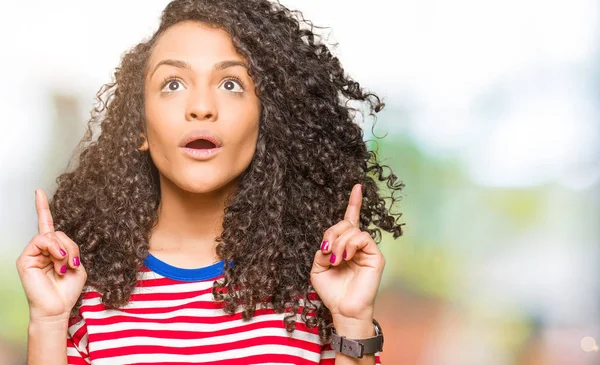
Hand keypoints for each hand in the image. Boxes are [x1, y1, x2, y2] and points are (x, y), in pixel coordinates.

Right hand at [16, 189, 86, 320]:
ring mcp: (32, 253)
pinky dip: (54, 248)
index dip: (42, 207)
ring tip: (65, 266)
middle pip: (58, 232)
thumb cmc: (67, 290)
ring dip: (64, 249)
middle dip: (71, 245)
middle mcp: (40, 249)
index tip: (39, 191)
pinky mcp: (25, 258)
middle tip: (74, 262)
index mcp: (53, 249)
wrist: (58, 307)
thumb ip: (70, 248)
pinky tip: (58, 261)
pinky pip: (41, 240)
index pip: (47, 224)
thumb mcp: (77, 264)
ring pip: (51, 235)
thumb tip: (57, 241)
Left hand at [310, 184, 384, 325]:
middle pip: (345, 222)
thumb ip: (322, 250)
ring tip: (336, 259)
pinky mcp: (376, 256)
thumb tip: (330, 242)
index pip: (350, 219)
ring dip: (339, 242)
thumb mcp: (318, 268)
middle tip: (327, 252)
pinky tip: (345, 256)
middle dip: (331, 233)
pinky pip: (363, 237)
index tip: (357, 186)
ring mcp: (367, 250)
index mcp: (344, 245)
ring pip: (352, 229)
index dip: (354, 203)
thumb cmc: (332, 292)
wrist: (343, 310)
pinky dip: (350, 244)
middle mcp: (357, 245)